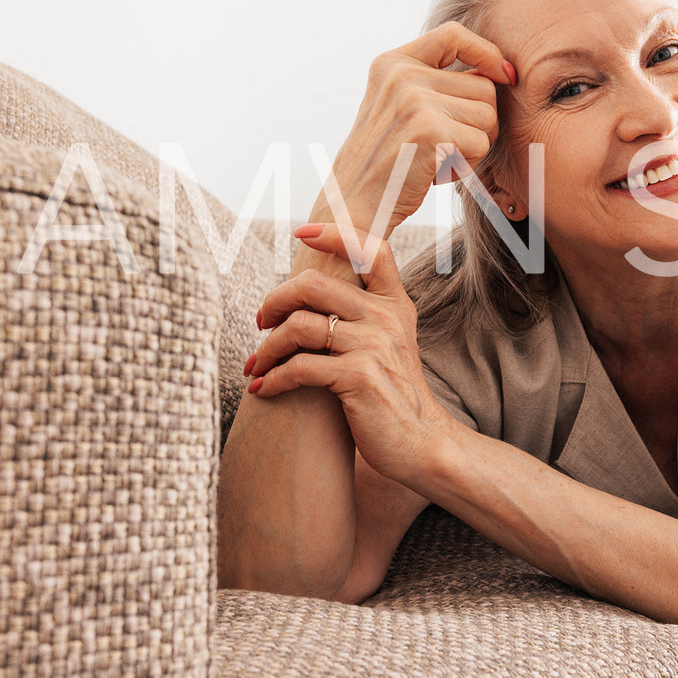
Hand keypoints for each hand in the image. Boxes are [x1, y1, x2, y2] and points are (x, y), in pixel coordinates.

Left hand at [247, 222, 456, 482]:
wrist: (421, 443)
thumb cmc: (394, 395)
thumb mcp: (390, 344)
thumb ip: (363, 314)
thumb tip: (308, 293)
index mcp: (395, 304)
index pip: (371, 249)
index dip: (334, 234)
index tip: (301, 233)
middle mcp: (387, 318)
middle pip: (313, 285)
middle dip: (274, 301)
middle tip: (260, 322)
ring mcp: (375, 347)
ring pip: (299, 327)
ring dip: (266, 349)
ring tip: (256, 365)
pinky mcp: (360, 378)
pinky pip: (300, 367)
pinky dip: (273, 379)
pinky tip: (264, 389)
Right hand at [311, 21, 513, 240]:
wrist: (354, 205)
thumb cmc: (388, 161)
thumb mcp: (400, 105)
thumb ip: (438, 82)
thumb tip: (503, 71)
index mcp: (392, 63)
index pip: (453, 34)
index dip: (486, 52)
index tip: (504, 74)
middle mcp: (402, 76)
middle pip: (483, 85)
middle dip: (478, 121)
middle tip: (445, 145)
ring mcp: (415, 101)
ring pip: (488, 116)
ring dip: (473, 146)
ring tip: (437, 158)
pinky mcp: (430, 131)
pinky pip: (481, 143)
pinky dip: (467, 166)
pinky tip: (435, 173)